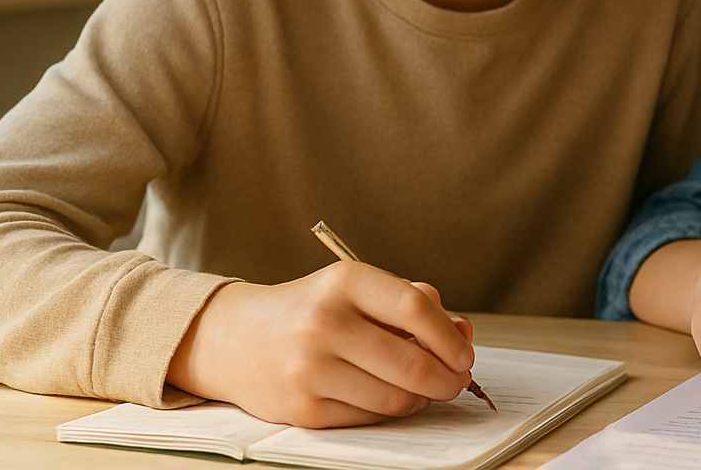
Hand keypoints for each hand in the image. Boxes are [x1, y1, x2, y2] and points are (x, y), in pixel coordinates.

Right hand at [168, 262, 475, 427]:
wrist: (235, 339)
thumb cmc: (312, 310)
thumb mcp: (358, 290)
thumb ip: (413, 304)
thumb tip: (463, 332)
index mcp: (345, 281)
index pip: (416, 309)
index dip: (450, 337)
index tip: (465, 353)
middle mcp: (324, 322)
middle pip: (411, 362)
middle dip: (447, 379)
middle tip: (457, 381)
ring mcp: (310, 368)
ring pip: (394, 398)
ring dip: (421, 398)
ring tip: (424, 389)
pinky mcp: (302, 409)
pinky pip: (368, 417)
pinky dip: (389, 411)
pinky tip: (390, 398)